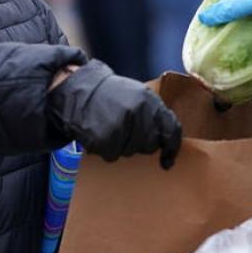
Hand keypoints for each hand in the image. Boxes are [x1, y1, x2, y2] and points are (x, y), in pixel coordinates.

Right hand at [48, 61, 181, 168]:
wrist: (79, 91)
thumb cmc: (110, 96)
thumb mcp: (137, 95)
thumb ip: (154, 114)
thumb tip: (168, 141)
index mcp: (149, 101)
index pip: (171, 129)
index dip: (172, 148)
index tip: (168, 161)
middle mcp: (138, 113)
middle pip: (150, 145)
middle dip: (140, 143)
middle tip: (127, 130)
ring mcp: (121, 126)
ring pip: (131, 151)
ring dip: (122, 146)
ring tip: (112, 127)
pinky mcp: (104, 138)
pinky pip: (112, 155)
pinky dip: (106, 149)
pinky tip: (101, 133)